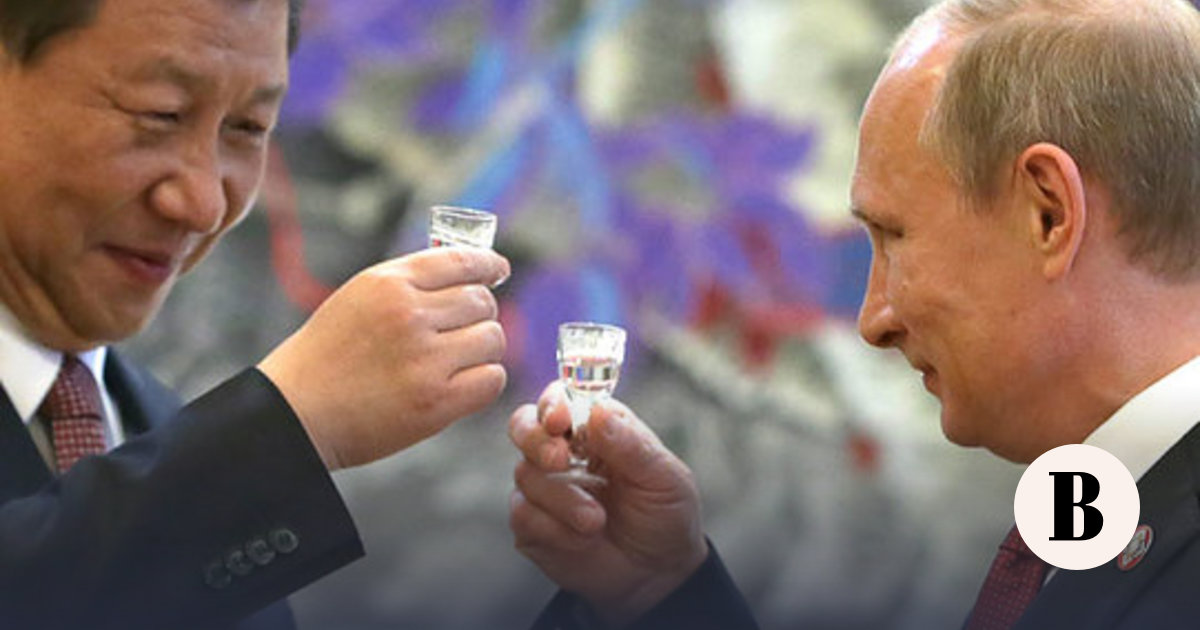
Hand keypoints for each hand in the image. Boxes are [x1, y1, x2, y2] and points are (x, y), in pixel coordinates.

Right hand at [259, 247, 509, 469]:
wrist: (294, 413)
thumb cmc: (326, 356)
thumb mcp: (358, 297)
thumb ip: (409, 283)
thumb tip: (470, 272)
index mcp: (388, 283)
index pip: (462, 261)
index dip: (488, 265)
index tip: (498, 270)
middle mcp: (409, 315)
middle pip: (482, 301)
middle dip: (478, 314)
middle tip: (461, 330)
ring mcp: (424, 360)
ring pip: (492, 339)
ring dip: (482, 350)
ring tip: (455, 361)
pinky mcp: (436, 402)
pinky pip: (492, 379)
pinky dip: (483, 381)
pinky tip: (461, 384)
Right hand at [509, 382, 708, 625]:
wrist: (657, 576)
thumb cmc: (664, 517)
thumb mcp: (664, 478)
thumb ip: (632, 444)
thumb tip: (598, 411)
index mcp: (596, 430)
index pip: (562, 398)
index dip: (553, 402)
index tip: (559, 419)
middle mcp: (564, 452)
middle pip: (524, 424)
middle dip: (536, 438)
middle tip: (559, 460)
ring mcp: (545, 488)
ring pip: (526, 474)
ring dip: (562, 499)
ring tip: (597, 521)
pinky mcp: (533, 524)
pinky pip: (523, 514)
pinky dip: (553, 527)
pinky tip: (581, 539)